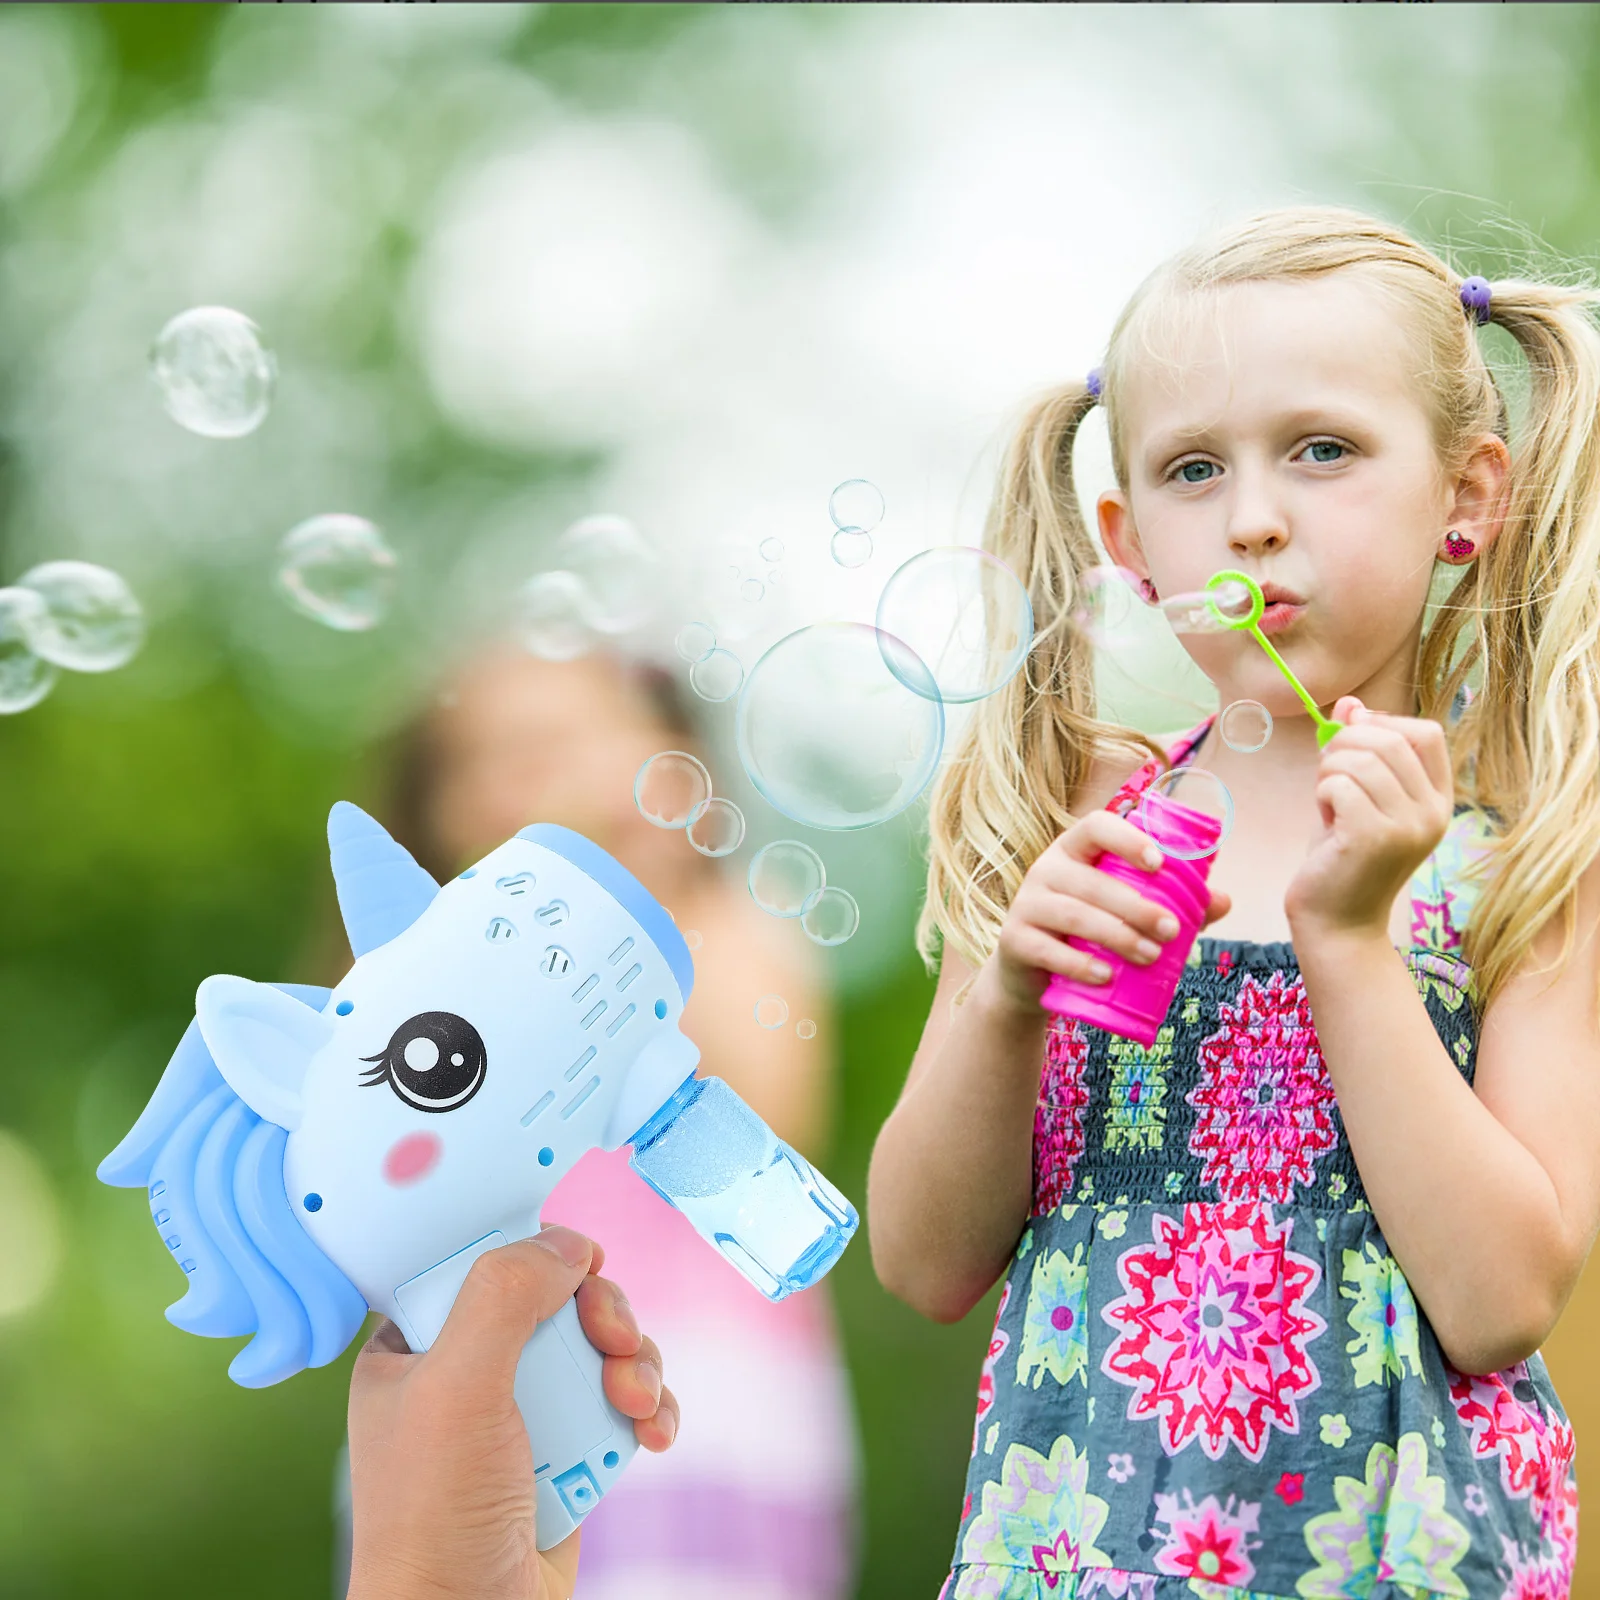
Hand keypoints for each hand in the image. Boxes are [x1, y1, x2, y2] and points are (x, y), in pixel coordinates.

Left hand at [345, 1226, 679, 1599]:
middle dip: (604, 1315)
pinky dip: (648, 1409)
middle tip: (616, 1342)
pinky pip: (621, 1404)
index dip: (538, 1255)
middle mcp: (468, 1375)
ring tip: (638, 1405)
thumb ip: (505, 1295)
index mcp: (415, 1349)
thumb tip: (568, 1242)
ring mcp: (521, 1417)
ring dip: (635, 1364)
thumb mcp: (457, 1385)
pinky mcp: (568, 1456)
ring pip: (599, 1348)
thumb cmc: (436, 1518)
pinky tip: (652, 1434)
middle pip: (557, 1301)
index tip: (581, 1263)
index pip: (484, 1264)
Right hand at [984, 807, 1232, 1015]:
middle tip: (1172, 931)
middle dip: (1137, 906)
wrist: (1032, 975)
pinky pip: (1047, 949)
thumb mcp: (1124, 913)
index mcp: (1073, 850)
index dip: (1127, 839)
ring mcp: (1025, 904)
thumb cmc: (1088, 933)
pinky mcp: (1013, 940)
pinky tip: (1106, 976)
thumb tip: (1224, 900)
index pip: (1095, 826)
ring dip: (1117, 936)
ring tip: (1150, 957)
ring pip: (1074, 915)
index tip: (1159, 864)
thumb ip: (1171, 903)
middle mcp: (1045, 869)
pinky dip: (1079, 964)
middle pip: (1092, 881)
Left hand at [1285, 696, 1453, 942]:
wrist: (1337, 923)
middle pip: (1390, 738)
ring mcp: (1408, 826)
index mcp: (1438, 800)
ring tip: (1327, 802)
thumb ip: (1358, 751)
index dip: (1383, 723)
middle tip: (1328, 776)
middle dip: (1344, 745)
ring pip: (1360, 759)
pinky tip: (1326, 820)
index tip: (1352, 741)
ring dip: (1329, 771)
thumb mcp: (1356, 796)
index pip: (1426, 732)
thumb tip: (1350, 703)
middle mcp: (1432, 813)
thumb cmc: (1343, 857)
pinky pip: (1340, 785)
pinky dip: (1322, 794)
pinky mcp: (1374, 838)